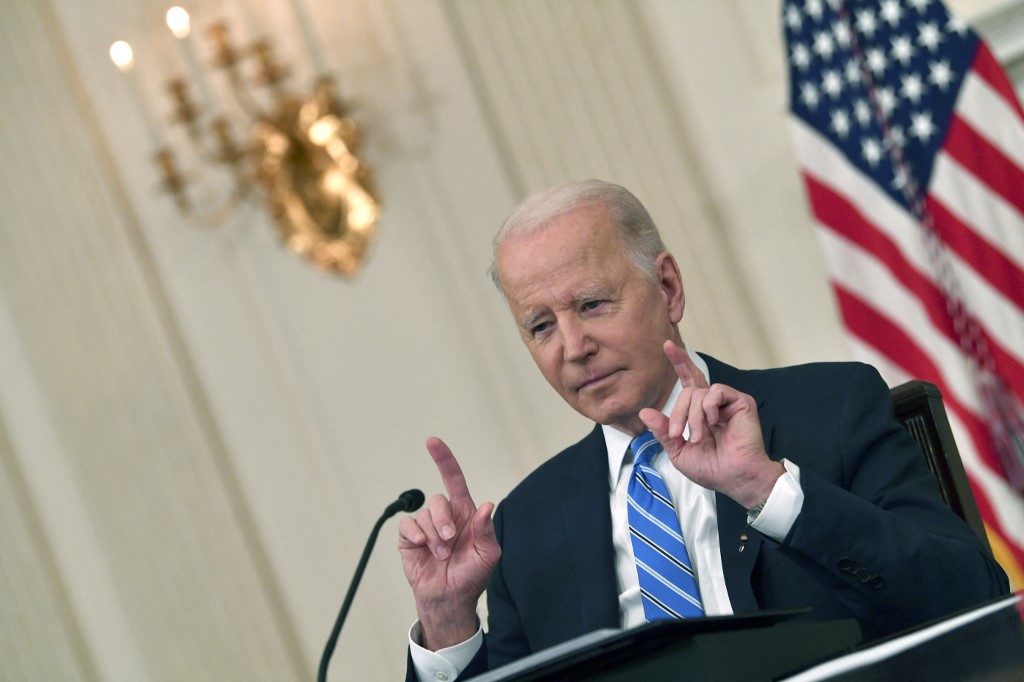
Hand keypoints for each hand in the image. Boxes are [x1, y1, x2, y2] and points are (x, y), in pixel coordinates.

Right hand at [398, 437, 500, 649]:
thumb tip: (487, 505)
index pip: (454, 480)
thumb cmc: (471, 576)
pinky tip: (422, 548)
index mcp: (465, 514)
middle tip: (450, 541)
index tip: (433, 442)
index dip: (444, 460)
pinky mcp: (409, 539)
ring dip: (433, 536)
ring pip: (424, 515)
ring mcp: (426, 527)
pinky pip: (407, 525)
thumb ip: (486, 530)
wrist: (450, 599)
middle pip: (438, 500)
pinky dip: (415, 535)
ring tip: (441, 555)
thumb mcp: (487, 555)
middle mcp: (444, 516)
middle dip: (444, 520)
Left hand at [639, 341, 783, 507]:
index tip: (667, 345)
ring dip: (693, 417)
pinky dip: (709, 408)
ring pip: (698, 392)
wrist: (734, 478)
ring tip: (700, 437)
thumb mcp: (678, 451)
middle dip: (678, 413)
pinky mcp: (741, 402)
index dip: (679, 362)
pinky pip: (716, 391)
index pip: (688, 382)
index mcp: (700, 413)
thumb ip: (663, 430)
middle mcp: (713, 404)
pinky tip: (715, 423)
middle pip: (688, 389)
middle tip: (679, 434)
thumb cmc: (712, 468)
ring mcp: (727, 402)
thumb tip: (644, 412)